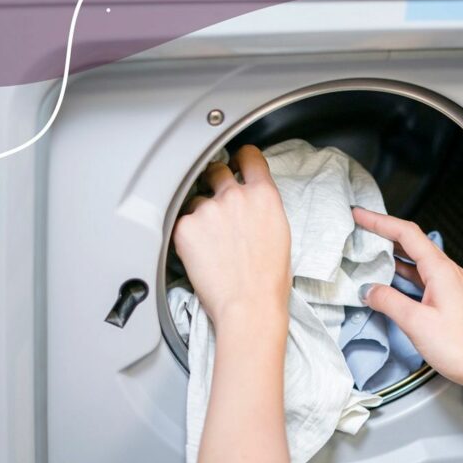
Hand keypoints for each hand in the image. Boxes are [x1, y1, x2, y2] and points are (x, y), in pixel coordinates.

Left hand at [173, 145, 290, 328]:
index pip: (249, 157)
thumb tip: (250, 203)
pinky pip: (182, 222)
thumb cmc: (268, 280)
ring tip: (211, 242)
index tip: (237, 161)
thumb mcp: (280, 233)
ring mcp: (208, 209)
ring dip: (201, 214)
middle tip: (218, 206)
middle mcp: (235, 195)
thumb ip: (262, 208)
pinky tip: (200, 253)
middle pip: (217, 169)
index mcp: (263, 196)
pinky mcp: (185, 226)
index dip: (242, 158)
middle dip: (215, 182)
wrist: (249, 305)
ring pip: (196, 200)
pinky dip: (187, 235)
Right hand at [352, 208, 462, 392]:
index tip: (359, 214)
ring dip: (392, 254)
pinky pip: (422, 277)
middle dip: (384, 233)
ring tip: (368, 252)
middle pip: (412, 242)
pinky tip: (390, 280)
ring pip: (417, 260)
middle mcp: (448, 273)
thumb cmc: (462, 347)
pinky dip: (403, 273)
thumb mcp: (416, 323)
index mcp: (441, 270)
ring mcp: (450, 285)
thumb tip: (369, 290)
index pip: (407, 233)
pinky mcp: (449, 299)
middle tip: (360, 230)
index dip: (380, 221)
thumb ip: (389, 302)